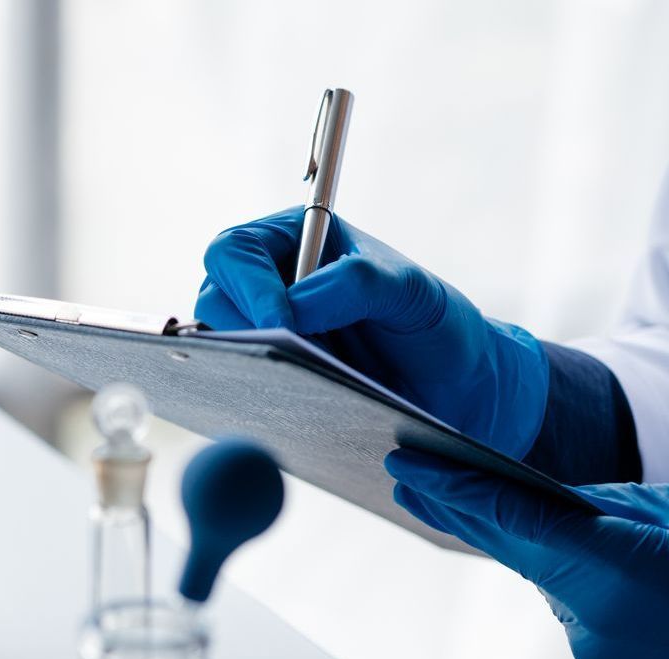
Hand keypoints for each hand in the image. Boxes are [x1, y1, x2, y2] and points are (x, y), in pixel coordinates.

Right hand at [197, 208, 549, 457]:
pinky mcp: (267, 378)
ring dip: (250, 368)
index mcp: (296, 239)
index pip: (237, 251)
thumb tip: (290, 309)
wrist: (453, 386)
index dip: (248, 287)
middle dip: (243, 332)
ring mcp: (263, 334)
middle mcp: (269, 283)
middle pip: (214, 299)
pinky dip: (256, 397)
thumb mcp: (409, 292)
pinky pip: (238, 387)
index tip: (282, 327)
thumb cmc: (434, 324)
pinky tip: (294, 410)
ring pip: (219, 348)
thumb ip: (356, 284)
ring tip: (298, 387)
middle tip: (284, 363)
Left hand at [386, 449, 668, 658]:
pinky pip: (578, 607)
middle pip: (513, 551)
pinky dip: (583, 581)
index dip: (453, 492)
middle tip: (409, 479)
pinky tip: (620, 569)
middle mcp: (585, 615)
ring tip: (595, 526)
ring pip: (550, 579)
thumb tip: (565, 502)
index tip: (408, 468)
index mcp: (607, 566)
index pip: (509, 521)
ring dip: (552, 548)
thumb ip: (617, 501)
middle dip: (462, 513)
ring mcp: (592, 649)